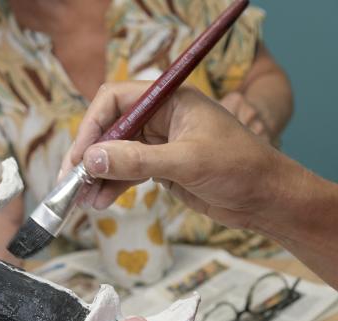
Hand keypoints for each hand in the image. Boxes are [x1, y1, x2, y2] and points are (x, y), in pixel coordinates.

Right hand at [60, 82, 306, 230]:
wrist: (268, 199)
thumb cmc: (240, 168)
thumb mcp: (186, 162)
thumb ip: (137, 161)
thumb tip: (91, 160)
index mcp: (170, 100)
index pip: (115, 100)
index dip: (93, 126)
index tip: (80, 156)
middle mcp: (161, 117)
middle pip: (110, 128)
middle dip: (89, 156)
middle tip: (69, 181)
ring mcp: (159, 143)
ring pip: (115, 154)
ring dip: (97, 176)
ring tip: (81, 199)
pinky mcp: (161, 167)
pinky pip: (126, 172)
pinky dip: (111, 186)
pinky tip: (99, 202)